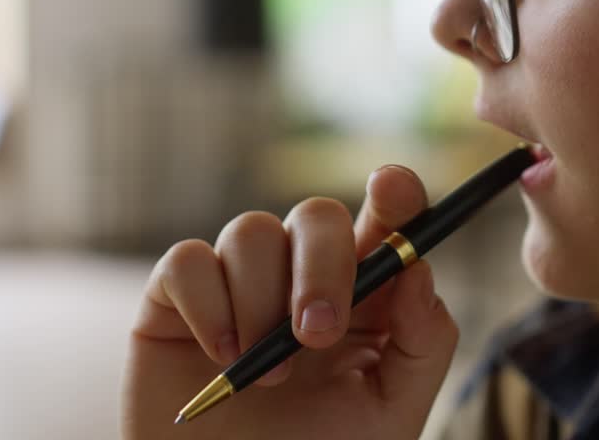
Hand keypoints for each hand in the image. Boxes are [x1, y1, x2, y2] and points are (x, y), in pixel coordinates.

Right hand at [121, 165, 458, 439]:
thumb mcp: (391, 411)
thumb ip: (423, 343)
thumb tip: (419, 271)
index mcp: (362, 295)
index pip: (383, 220)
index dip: (393, 193)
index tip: (392, 187)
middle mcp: (300, 275)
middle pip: (316, 215)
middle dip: (323, 265)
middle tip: (319, 334)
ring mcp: (238, 281)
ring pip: (251, 231)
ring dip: (262, 303)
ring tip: (270, 381)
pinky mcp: (176, 298)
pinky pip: (188, 261)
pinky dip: (209, 308)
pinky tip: (224, 361)